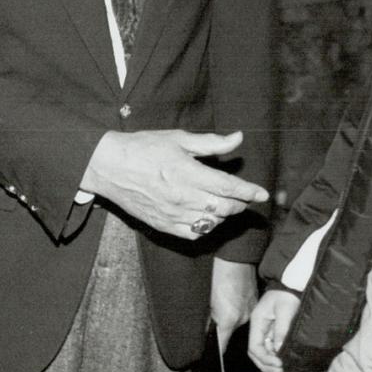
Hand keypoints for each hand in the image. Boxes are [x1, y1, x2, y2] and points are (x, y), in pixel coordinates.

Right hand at [81, 130, 267, 239]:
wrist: (109, 166)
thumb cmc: (144, 148)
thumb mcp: (178, 139)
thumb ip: (211, 143)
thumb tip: (238, 138)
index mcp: (188, 173)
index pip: (228, 187)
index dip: (249, 191)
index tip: (262, 194)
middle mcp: (182, 197)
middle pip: (224, 208)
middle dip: (240, 204)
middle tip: (245, 198)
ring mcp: (172, 214)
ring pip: (212, 223)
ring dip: (225, 215)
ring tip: (226, 206)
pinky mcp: (163, 225)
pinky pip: (194, 233)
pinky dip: (207, 228)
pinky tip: (207, 218)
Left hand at [210, 259, 257, 350]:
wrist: (236, 258)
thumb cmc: (219, 276)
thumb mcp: (208, 301)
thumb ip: (209, 320)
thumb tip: (208, 332)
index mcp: (229, 319)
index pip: (222, 344)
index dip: (217, 351)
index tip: (213, 356)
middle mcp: (243, 318)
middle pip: (231, 333)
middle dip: (223, 331)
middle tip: (214, 322)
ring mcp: (251, 310)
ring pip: (239, 322)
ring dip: (231, 319)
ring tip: (224, 306)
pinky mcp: (255, 301)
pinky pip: (246, 312)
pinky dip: (239, 310)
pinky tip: (233, 300)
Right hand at [247, 288, 300, 371]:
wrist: (292, 282)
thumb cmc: (287, 294)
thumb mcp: (285, 310)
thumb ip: (281, 330)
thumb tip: (278, 349)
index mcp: (257, 322)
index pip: (254, 347)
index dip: (264, 359)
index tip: (278, 364)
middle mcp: (258, 327)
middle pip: (255, 352)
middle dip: (266, 364)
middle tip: (281, 369)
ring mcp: (265, 329)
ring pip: (262, 351)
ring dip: (271, 361)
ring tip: (283, 366)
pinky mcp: (273, 329)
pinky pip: (270, 346)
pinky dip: (275, 354)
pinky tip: (284, 357)